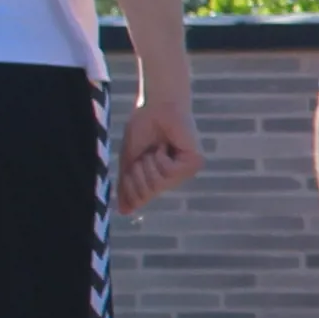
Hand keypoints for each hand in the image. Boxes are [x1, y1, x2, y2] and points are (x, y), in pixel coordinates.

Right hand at [114, 100, 202, 216]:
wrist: (154, 105)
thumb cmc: (143, 128)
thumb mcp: (130, 161)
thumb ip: (127, 186)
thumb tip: (123, 211)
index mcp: (160, 177)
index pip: (142, 197)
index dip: (130, 186)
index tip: (131, 165)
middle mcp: (175, 177)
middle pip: (148, 192)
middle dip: (138, 172)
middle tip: (145, 153)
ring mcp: (186, 171)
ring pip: (158, 183)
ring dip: (149, 163)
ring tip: (156, 147)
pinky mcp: (195, 162)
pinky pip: (169, 172)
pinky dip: (161, 157)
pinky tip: (166, 145)